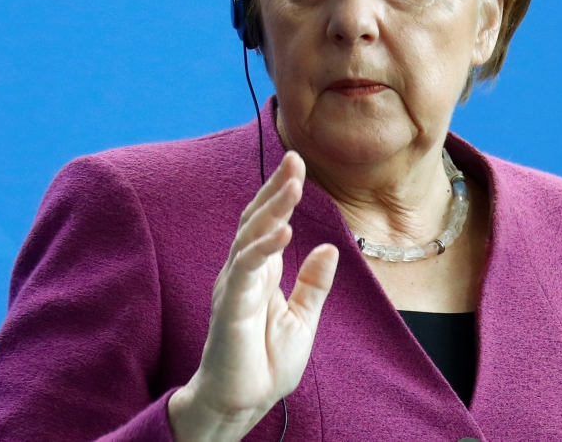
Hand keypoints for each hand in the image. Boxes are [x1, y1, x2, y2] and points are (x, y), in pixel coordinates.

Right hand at [169, 151, 338, 441]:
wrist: (243, 403)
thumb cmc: (265, 364)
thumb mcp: (302, 318)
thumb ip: (313, 283)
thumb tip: (330, 247)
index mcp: (263, 272)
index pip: (270, 221)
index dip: (281, 192)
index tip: (297, 163)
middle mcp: (245, 272)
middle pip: (257, 219)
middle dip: (275, 188)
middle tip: (294, 159)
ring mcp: (236, 285)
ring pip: (250, 236)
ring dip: (272, 208)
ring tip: (293, 184)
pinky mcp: (231, 305)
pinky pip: (246, 268)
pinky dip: (264, 247)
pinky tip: (283, 231)